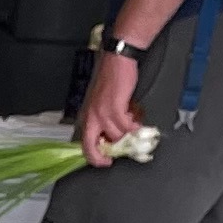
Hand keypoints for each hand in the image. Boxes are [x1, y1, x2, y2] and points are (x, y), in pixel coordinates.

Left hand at [76, 49, 143, 168]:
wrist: (118, 60)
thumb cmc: (112, 78)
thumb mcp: (102, 102)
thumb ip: (105, 119)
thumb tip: (113, 136)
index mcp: (88, 115)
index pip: (84, 143)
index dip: (94, 156)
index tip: (104, 162)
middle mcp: (91, 116)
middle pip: (93, 145)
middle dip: (106, 154)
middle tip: (120, 154)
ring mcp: (102, 113)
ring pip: (116, 137)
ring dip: (128, 134)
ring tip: (134, 124)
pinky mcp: (115, 109)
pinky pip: (126, 127)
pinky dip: (135, 126)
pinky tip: (137, 118)